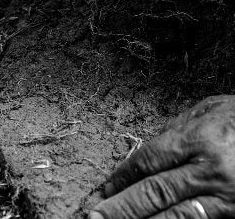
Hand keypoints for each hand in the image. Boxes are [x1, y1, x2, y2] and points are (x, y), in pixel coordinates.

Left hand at [93, 95, 234, 218]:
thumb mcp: (210, 111)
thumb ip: (176, 130)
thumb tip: (145, 148)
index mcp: (199, 139)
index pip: (150, 160)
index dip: (124, 175)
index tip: (106, 187)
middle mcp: (210, 170)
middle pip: (157, 191)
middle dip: (123, 206)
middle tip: (97, 215)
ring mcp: (226, 195)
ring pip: (178, 215)